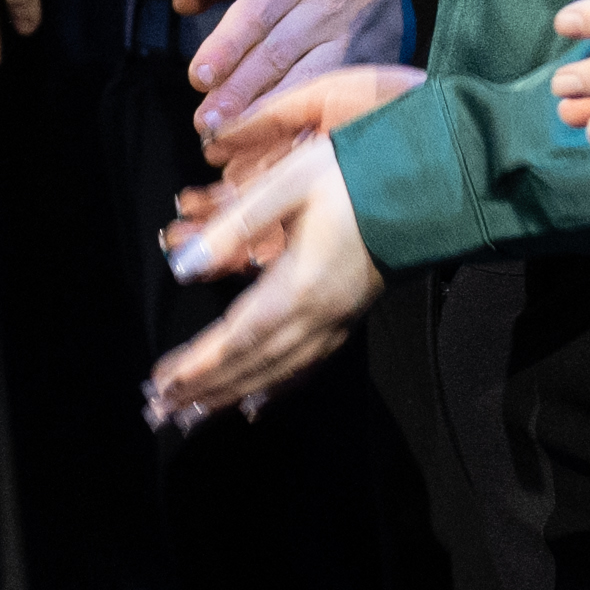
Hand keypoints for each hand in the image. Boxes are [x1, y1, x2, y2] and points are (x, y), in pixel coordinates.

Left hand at [148, 100, 398, 421]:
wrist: (432, 181)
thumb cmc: (358, 173)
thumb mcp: (287, 184)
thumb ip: (231, 228)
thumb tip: (181, 268)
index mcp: (298, 287)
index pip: (234, 341)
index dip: (195, 367)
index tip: (158, 385)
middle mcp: (318, 318)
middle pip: (251, 368)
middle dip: (203, 392)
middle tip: (159, 414)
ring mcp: (337, 322)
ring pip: (276, 374)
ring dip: (231, 396)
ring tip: (193, 416)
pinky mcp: (350, 318)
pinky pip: (306, 367)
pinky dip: (275, 389)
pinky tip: (256, 402)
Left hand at [176, 0, 422, 140]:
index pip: (259, 12)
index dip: (229, 46)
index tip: (200, 75)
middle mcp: (326, 7)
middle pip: (278, 56)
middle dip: (240, 92)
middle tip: (207, 124)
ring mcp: (351, 37)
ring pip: (307, 82)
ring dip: (269, 114)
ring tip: (232, 141)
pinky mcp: (369, 58)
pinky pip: (336, 94)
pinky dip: (309, 120)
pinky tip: (282, 143)